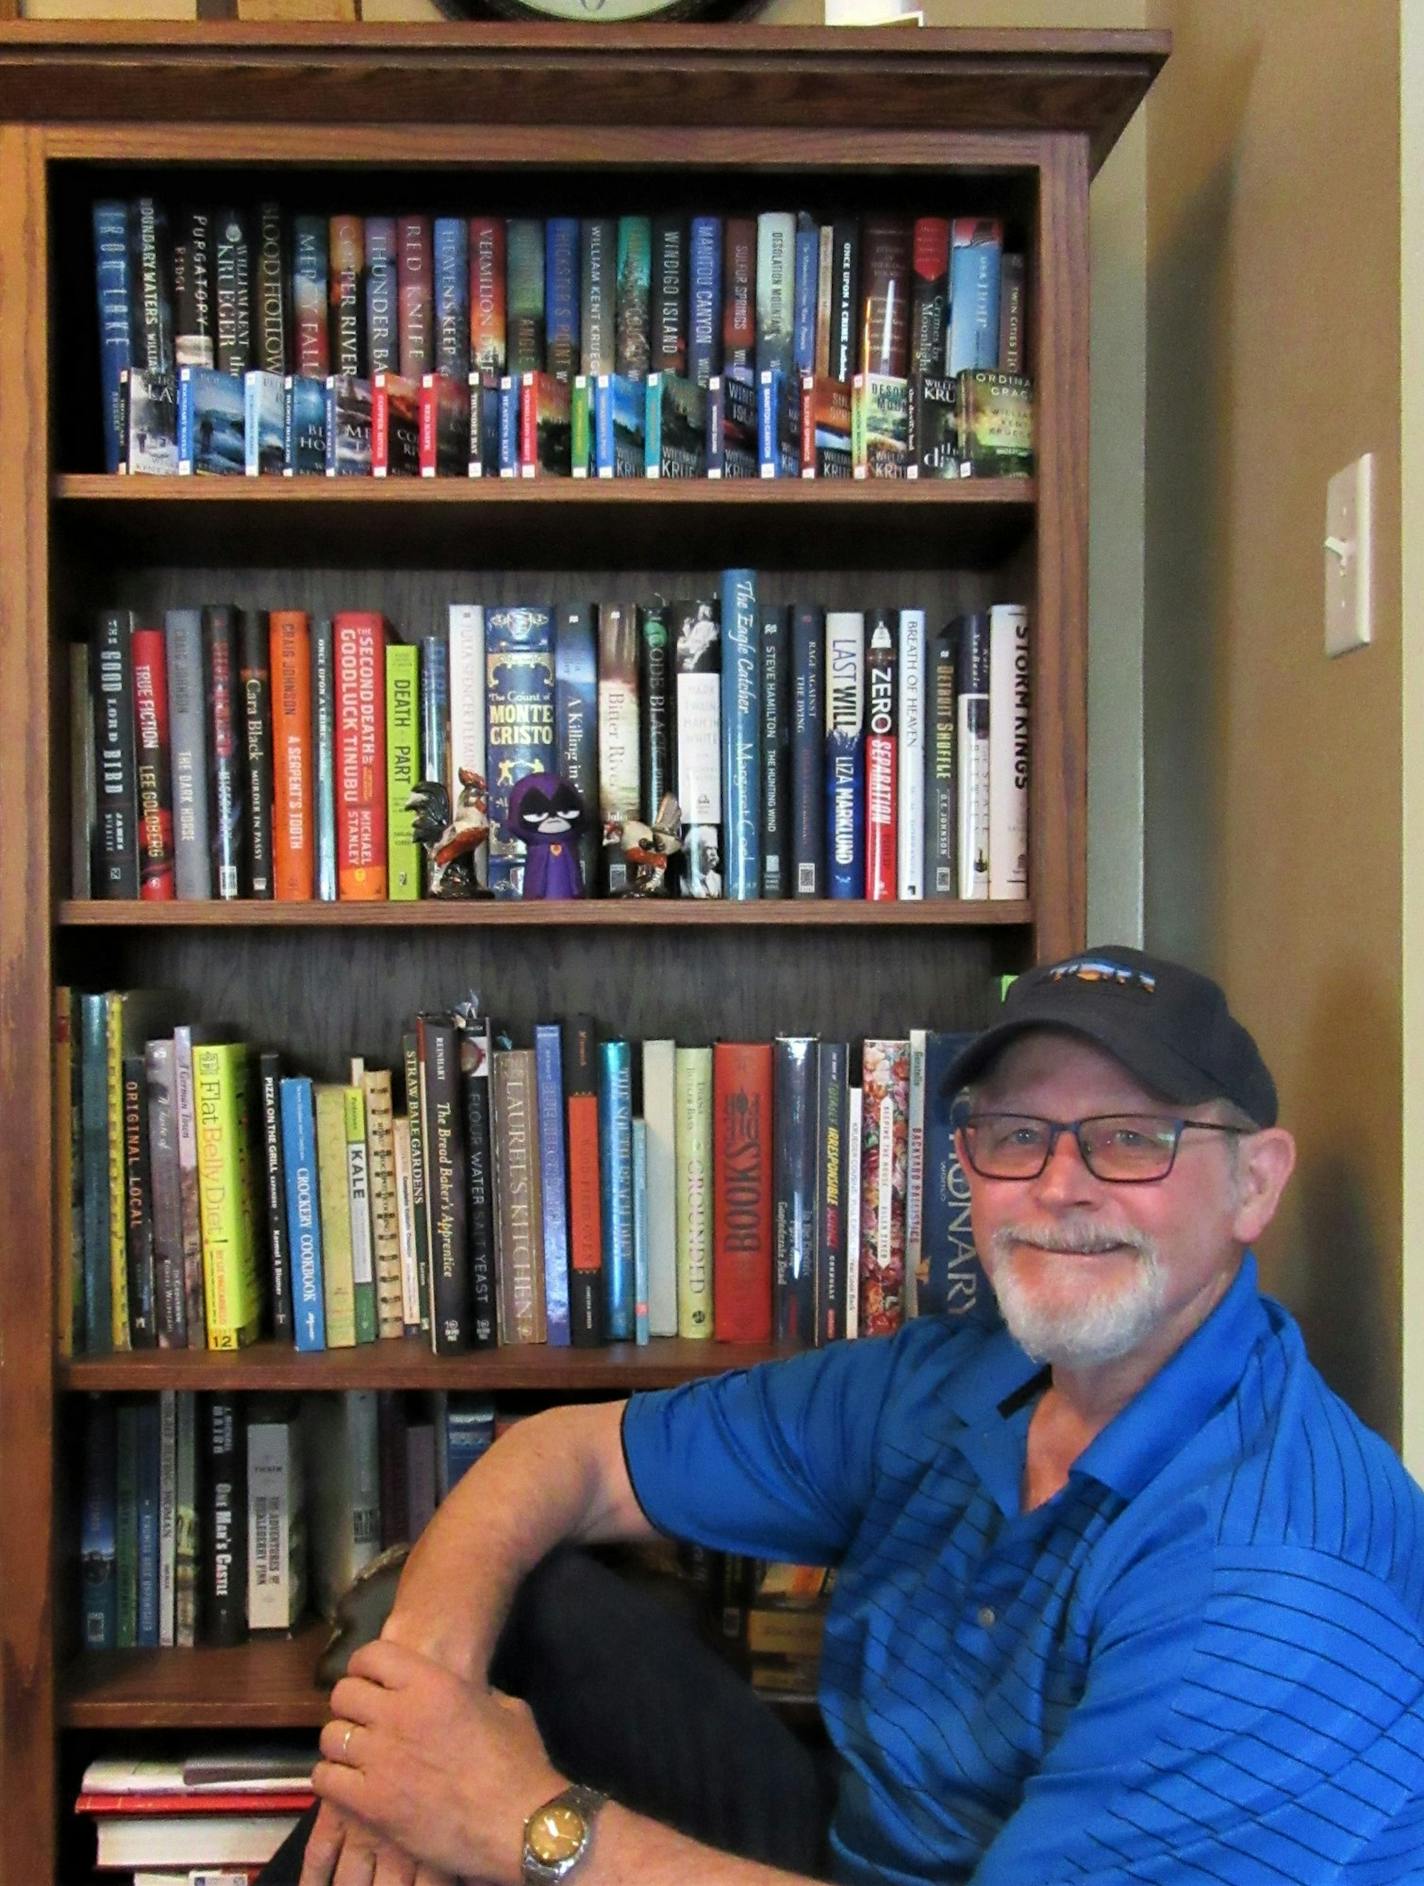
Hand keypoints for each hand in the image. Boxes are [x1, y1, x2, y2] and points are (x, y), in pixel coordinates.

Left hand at [313, 1640, 566, 1885]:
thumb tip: (463, 1694)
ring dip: (341, 1744)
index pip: (372, 1655)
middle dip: (351, 1705)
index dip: (366, 1667)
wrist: (520, 1823)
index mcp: (432, 1683)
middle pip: (344, 1694)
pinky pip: (326, 1779)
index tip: (372, 1681)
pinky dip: (333, 1780)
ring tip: (355, 1755)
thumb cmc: (519, 1763)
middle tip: (364, 1720)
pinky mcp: (371, 1803)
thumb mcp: (504, 1707)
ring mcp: (381, 1759)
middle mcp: (399, 1713)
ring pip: (331, 1736)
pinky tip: (349, 1785)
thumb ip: (473, 1694)